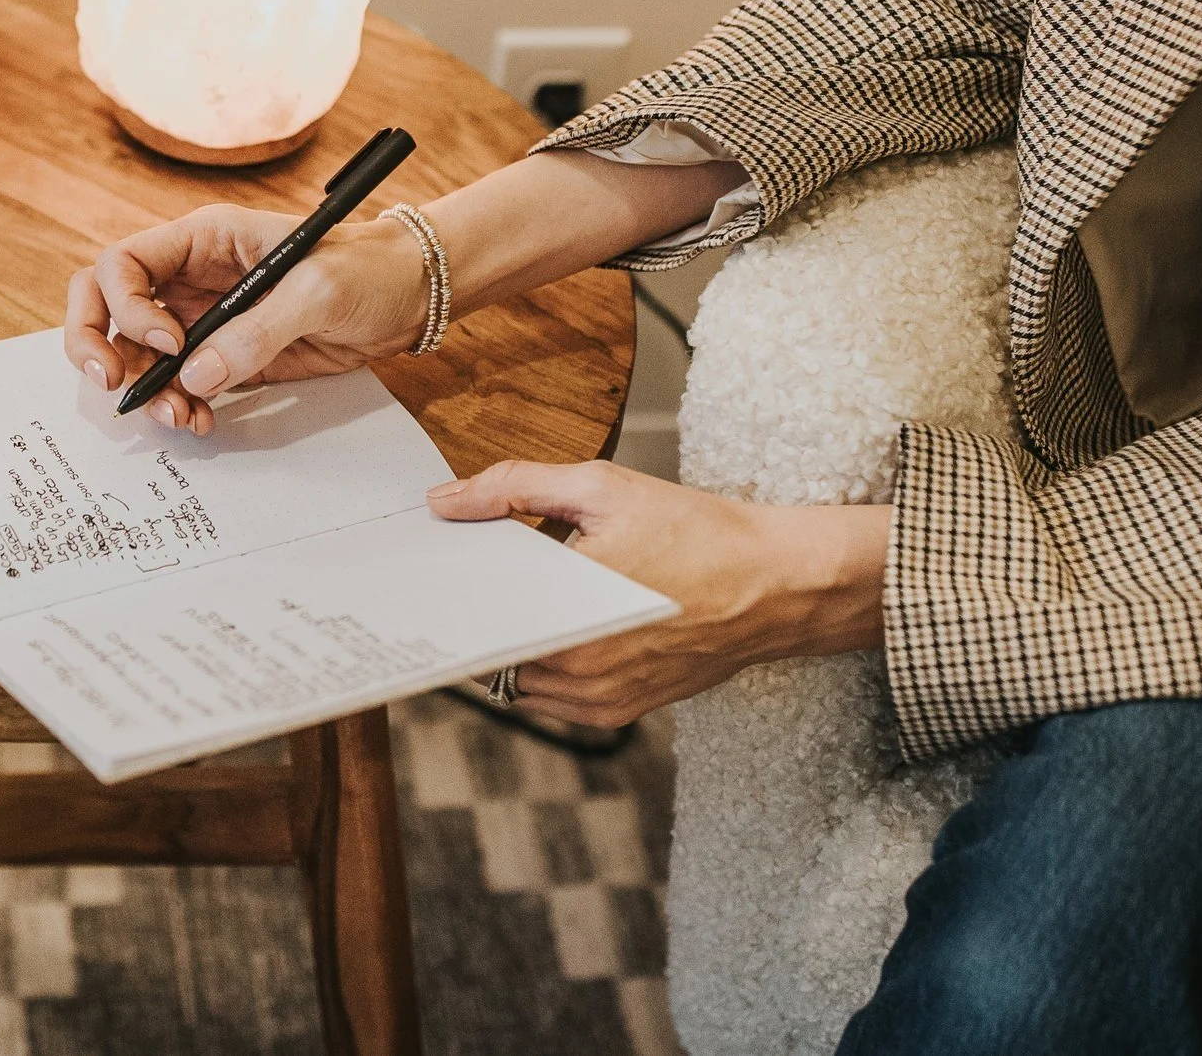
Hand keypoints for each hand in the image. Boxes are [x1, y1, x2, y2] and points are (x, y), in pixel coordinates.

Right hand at [63, 204, 430, 433]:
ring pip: (136, 354)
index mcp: (203, 239)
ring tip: (179, 418)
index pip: (123, 263)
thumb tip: (198, 375)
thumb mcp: (318, 289)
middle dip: (95, 343)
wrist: (409, 296)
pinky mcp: (224, 357)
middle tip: (113, 384)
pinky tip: (200, 422)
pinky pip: (178, 383)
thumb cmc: (367, 268)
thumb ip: (258, 330)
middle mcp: (190, 277)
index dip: (127, 306)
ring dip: (144, 390)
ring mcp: (202, 319)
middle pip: (106, 304)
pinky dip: (177, 406)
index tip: (170, 344)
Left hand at [428, 460, 889, 726]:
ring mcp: (598, 702)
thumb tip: (445, 501)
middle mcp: (577, 673)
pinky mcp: (618, 714)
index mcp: (566, 614)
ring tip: (513, 597)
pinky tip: (558, 622)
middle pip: (488, 653)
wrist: (776, 584)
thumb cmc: (700, 533)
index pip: (472, 622)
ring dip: (510, 644)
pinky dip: (545, 663)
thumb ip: (515, 487)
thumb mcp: (602, 487)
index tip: (424, 577)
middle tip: (460, 580)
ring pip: (517, 680)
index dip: (443, 600)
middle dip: (475, 617)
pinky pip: (553, 697)